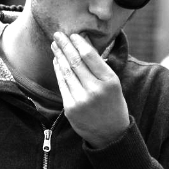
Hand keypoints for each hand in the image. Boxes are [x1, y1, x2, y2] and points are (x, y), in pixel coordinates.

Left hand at [51, 31, 129, 147]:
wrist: (110, 133)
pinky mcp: (70, 108)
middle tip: (58, 34)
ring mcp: (81, 100)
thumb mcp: (114, 84)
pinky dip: (58, 71)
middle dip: (65, 46)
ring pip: (66, 72)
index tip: (73, 34)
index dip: (79, 43)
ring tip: (55, 45)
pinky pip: (62, 84)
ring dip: (59, 56)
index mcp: (109, 81)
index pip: (90, 56)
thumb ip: (99, 67)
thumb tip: (83, 44)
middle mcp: (95, 90)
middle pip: (76, 62)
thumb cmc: (113, 104)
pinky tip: (56, 61)